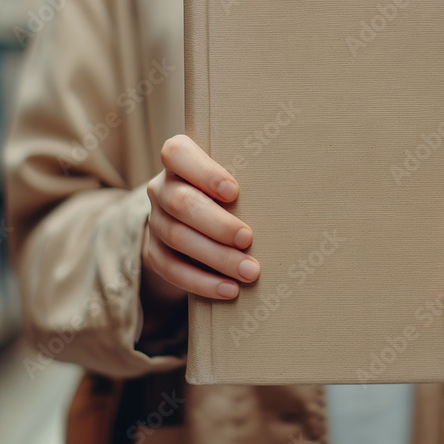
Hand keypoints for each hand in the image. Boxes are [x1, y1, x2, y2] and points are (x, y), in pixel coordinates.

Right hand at [142, 135, 259, 302]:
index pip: (177, 154)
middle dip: (217, 224)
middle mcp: (161, 187)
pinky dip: (202, 282)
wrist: (198, 223)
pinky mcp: (154, 251)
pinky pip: (172, 269)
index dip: (204, 173)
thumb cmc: (229, 193)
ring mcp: (155, 220)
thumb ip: (245, 181)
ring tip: (249, 272)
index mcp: (178, 159)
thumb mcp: (233, 179)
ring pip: (178, 238)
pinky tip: (229, 289)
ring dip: (217, 257)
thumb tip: (289, 199)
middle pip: (182, 203)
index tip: (234, 192)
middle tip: (247, 239)